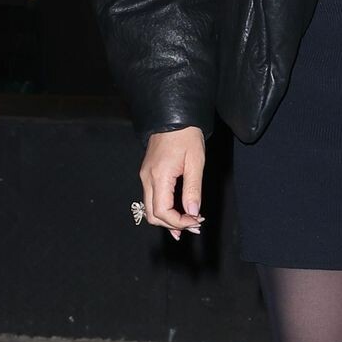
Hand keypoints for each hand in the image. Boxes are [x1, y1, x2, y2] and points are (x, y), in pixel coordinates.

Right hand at [139, 126, 205, 240]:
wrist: (173, 116)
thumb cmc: (186, 135)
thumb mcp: (196, 162)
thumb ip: (193, 189)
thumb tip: (192, 213)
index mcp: (159, 176)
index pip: (163, 212)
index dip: (179, 222)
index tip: (196, 221)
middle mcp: (147, 179)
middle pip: (153, 215)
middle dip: (173, 225)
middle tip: (194, 225)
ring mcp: (145, 177)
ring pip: (150, 209)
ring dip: (167, 220)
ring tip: (188, 223)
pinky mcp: (148, 174)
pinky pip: (151, 198)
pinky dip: (163, 210)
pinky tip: (177, 214)